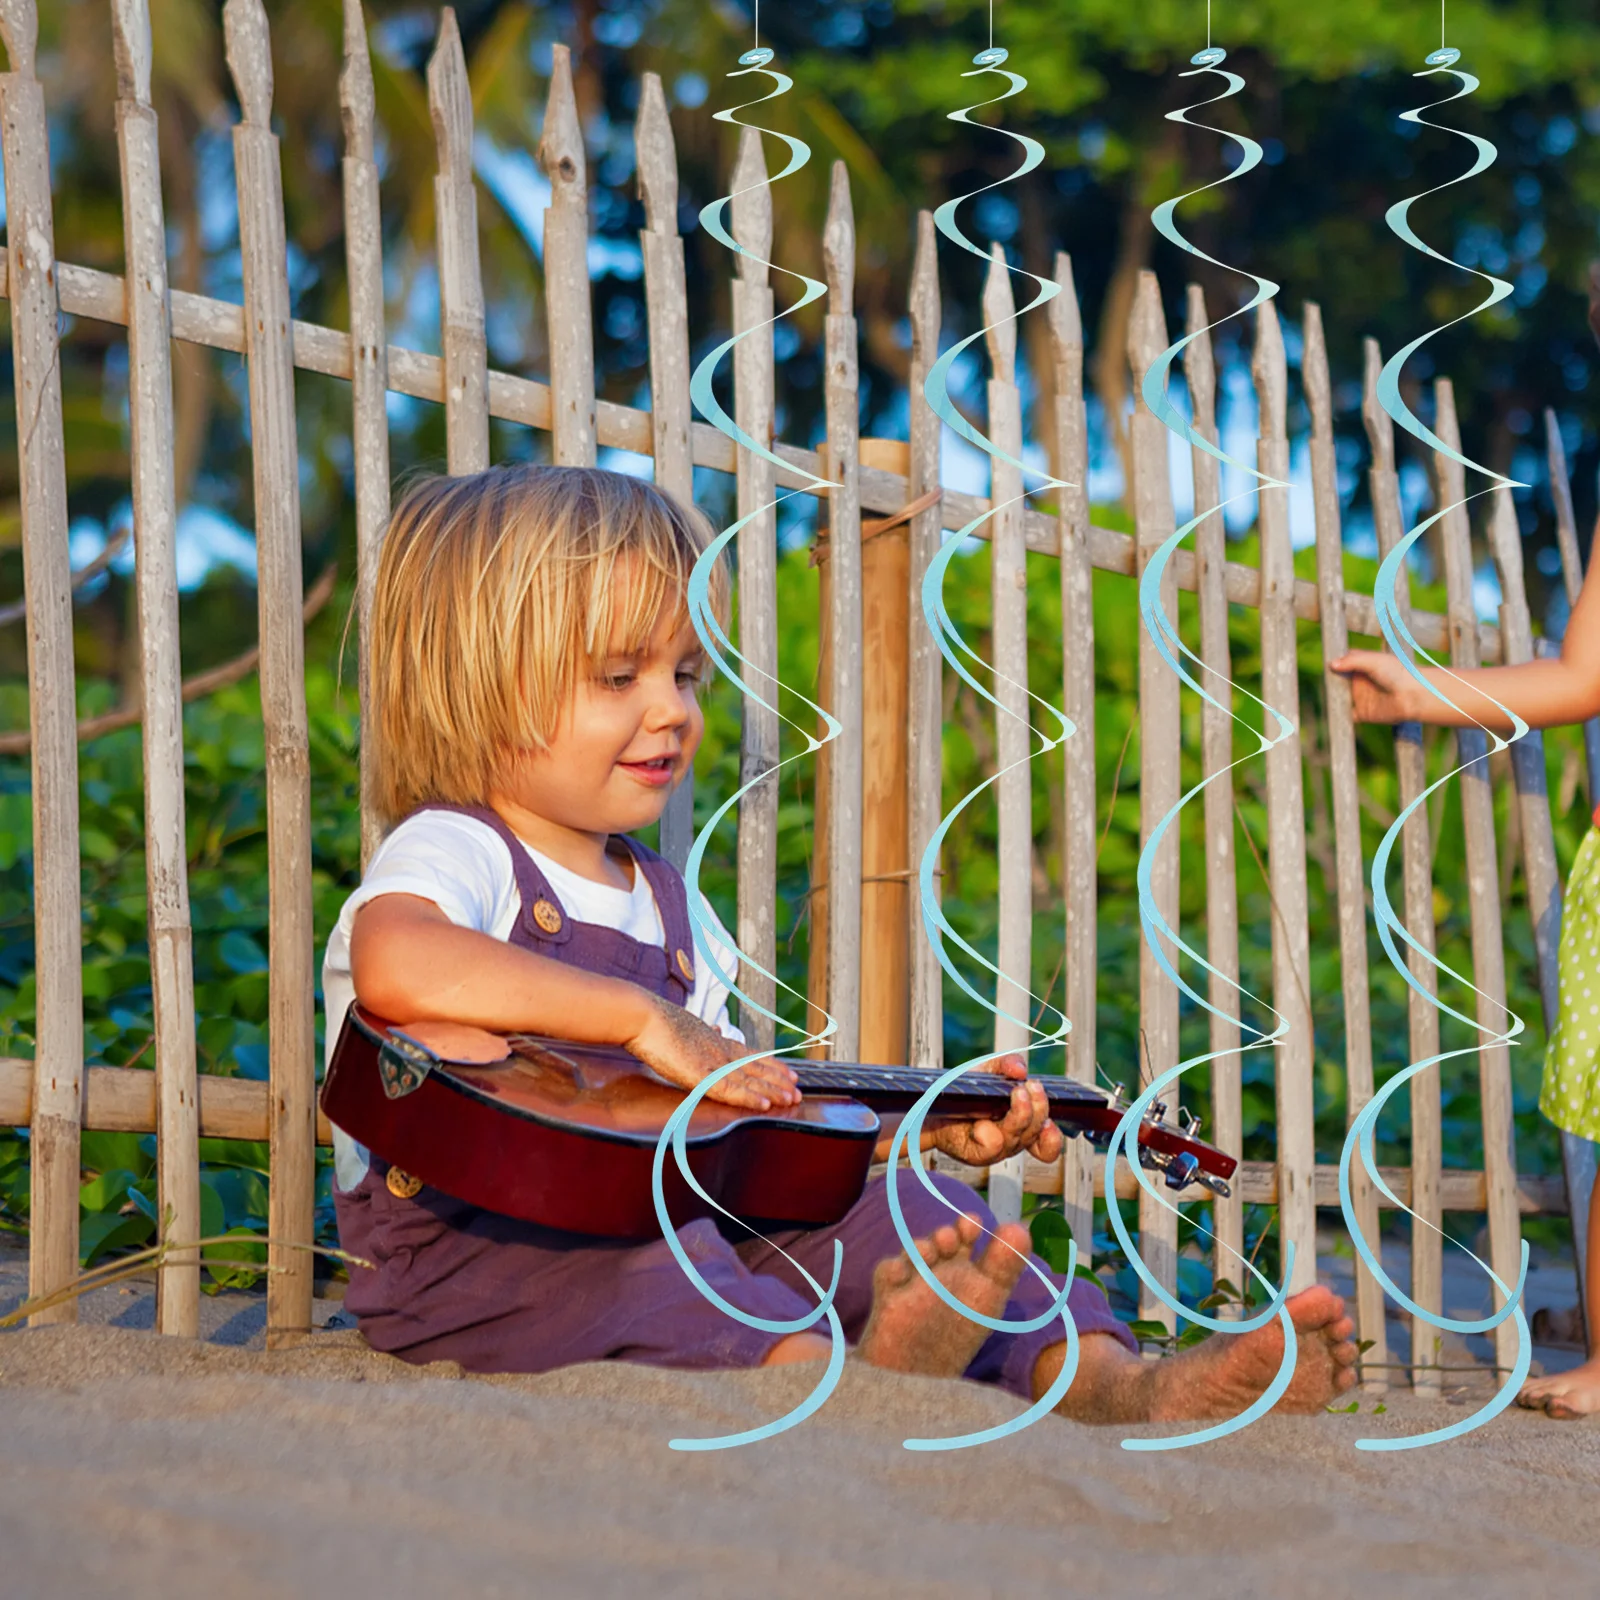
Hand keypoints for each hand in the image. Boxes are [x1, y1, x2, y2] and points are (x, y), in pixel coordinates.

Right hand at [624, 992, 799, 1111]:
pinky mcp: (700, 1074)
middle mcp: (719, 1050)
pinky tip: (764, 1105)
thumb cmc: (654, 1022)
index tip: (787, 1070)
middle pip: (755, 1067)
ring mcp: (711, 1062)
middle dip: (777, 1080)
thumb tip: (712, 1027)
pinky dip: (749, 1098)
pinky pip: (730, 1090)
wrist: (641, 1016)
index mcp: (714, 1040)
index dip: (769, 1064)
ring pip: (748, 1079)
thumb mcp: (683, 1027)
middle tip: (798, 1090)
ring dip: (771, 1090)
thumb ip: (699, 1033)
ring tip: (791, 1098)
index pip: (748, 1054)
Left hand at [926, 1054, 1063, 1167]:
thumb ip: (1008, 1064)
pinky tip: (981, 1121)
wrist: (934, 1102)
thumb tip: (1020, 1069)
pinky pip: (990, 1146)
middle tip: (1031, 1086)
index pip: (1047, 1143)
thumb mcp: (990, 1069)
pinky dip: (988, 1132)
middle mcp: (1013, 1139)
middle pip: (1034, 1132)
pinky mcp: (975, 1154)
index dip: (1052, 1138)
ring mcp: (995, 1149)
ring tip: (1017, 1092)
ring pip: (1015, 1139)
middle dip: (1037, 1109)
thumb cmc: (968, 1088)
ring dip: (1020, 1115)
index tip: (1050, 1121)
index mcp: (1023, 1124)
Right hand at [1330, 649, 1418, 723]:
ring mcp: (1361, 697)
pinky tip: (1332, 710)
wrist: (1414, 696)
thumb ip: (1353, 660)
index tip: (1325, 663)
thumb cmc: (1399, 673)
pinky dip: (1337, 714)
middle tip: (1323, 679)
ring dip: (1332, 697)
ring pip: (1339, 697)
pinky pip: (1346, 715)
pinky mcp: (1363, 713)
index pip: (1343, 663)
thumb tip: (1331, 664)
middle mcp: (1361, 682)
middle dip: (1330, 680)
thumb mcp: (1374, 661)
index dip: (1334, 663)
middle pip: (1338, 680)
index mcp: (1364, 666)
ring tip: (1325, 694)